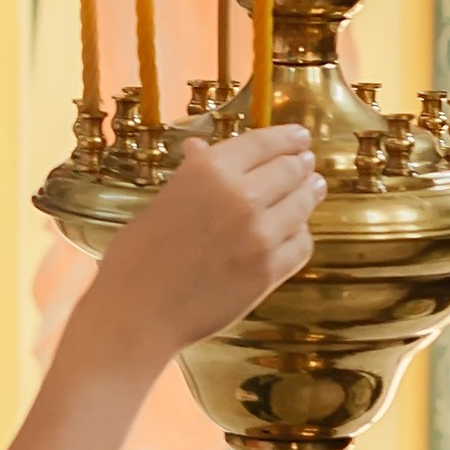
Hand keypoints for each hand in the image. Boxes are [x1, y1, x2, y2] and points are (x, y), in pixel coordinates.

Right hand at [88, 127, 323, 365]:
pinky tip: (294, 232)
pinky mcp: (268, 271)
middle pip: (291, 170)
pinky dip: (300, 235)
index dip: (288, 137)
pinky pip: (301, 244)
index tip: (300, 136)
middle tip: (307, 164)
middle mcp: (240, 196)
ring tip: (313, 190)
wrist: (137, 312)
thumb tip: (200, 148)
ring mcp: (259, 235)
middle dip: (302, 165)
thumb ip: (191, 174)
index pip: (264, 143)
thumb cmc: (137, 257)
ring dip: (309, 194)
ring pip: (302, 205)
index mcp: (209, 170)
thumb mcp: (161, 201)